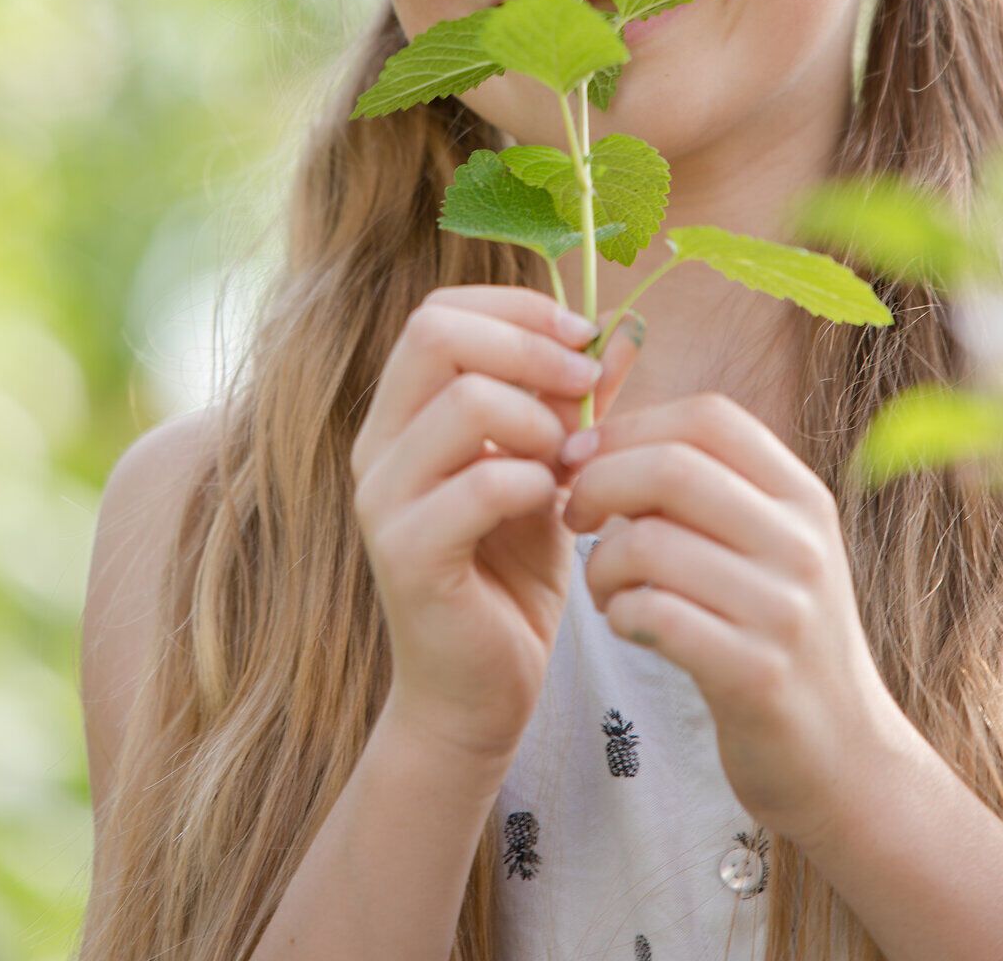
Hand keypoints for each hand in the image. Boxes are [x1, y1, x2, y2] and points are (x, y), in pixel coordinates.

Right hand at [351, 285, 640, 773]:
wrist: (480, 694)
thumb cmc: (512, 575)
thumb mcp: (550, 470)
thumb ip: (575, 403)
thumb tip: (625, 329)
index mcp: (401, 414)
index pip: (437, 312)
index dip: (515, 308)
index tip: (582, 335)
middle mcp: (377, 445)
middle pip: (435, 333)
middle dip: (528, 346)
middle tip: (586, 388)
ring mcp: (384, 499)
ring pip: (464, 402)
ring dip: (538, 420)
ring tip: (570, 461)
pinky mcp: (407, 554)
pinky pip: (479, 483)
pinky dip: (533, 481)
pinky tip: (556, 507)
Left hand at [561, 389, 906, 848]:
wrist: (847, 759)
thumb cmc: (776, 637)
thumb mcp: (769, 547)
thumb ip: (705, 490)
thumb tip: (595, 438)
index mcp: (803, 497)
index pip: (708, 417)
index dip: (630, 426)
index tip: (583, 456)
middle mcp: (801, 543)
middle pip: (670, 468)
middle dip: (597, 483)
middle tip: (572, 515)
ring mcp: (785, 610)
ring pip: (649, 542)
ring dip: (599, 562)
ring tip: (603, 586)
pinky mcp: (758, 675)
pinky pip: (654, 614)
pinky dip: (619, 613)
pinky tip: (626, 623)